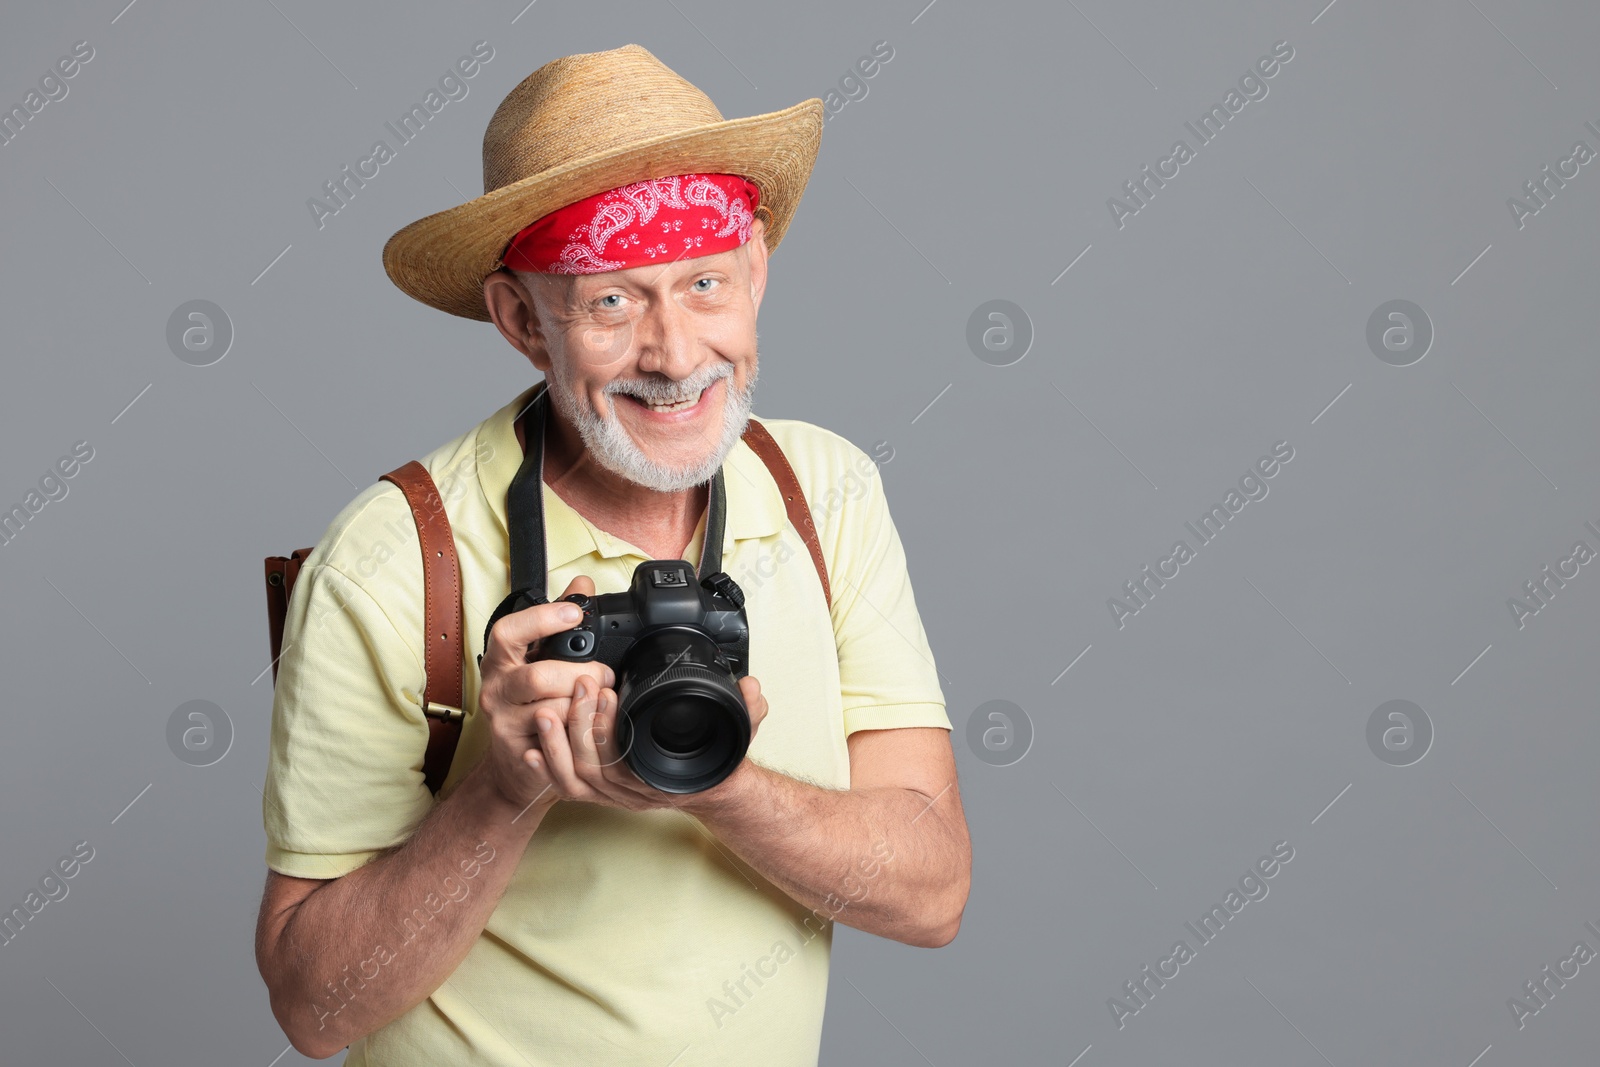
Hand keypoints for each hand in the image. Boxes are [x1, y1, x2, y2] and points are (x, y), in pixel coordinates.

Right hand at [477, 575, 614, 812]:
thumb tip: (582, 584)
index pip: (508, 632)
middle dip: (581, 675)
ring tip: (599, 704)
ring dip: (585, 707)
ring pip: (553, 711)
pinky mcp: (518, 754)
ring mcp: (503, 724)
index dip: (541, 619)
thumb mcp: (540, 659)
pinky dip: (581, 734)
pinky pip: (558, 743)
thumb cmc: (530, 703)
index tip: (575, 613)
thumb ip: (559, 623)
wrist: (515, 764)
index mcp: (501, 660)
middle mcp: (495, 690)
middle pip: (539, 677)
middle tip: (606, 676)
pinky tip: (590, 729)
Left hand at [535, 669, 770, 814]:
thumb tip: (752, 690)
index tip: (607, 692)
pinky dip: (547, 770)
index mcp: (662, 777)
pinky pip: (567, 789)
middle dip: (580, 726)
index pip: (627, 759)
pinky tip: (531, 749)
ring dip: (557, 747)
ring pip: (575, 781)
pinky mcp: (602, 791)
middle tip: (579, 686)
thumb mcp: (741, 732)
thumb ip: (748, 710)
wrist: (714, 788)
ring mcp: (615, 795)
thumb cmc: (719, 760)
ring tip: (548, 712)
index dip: (610, 729)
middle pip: (594, 767)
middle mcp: (636, 791)